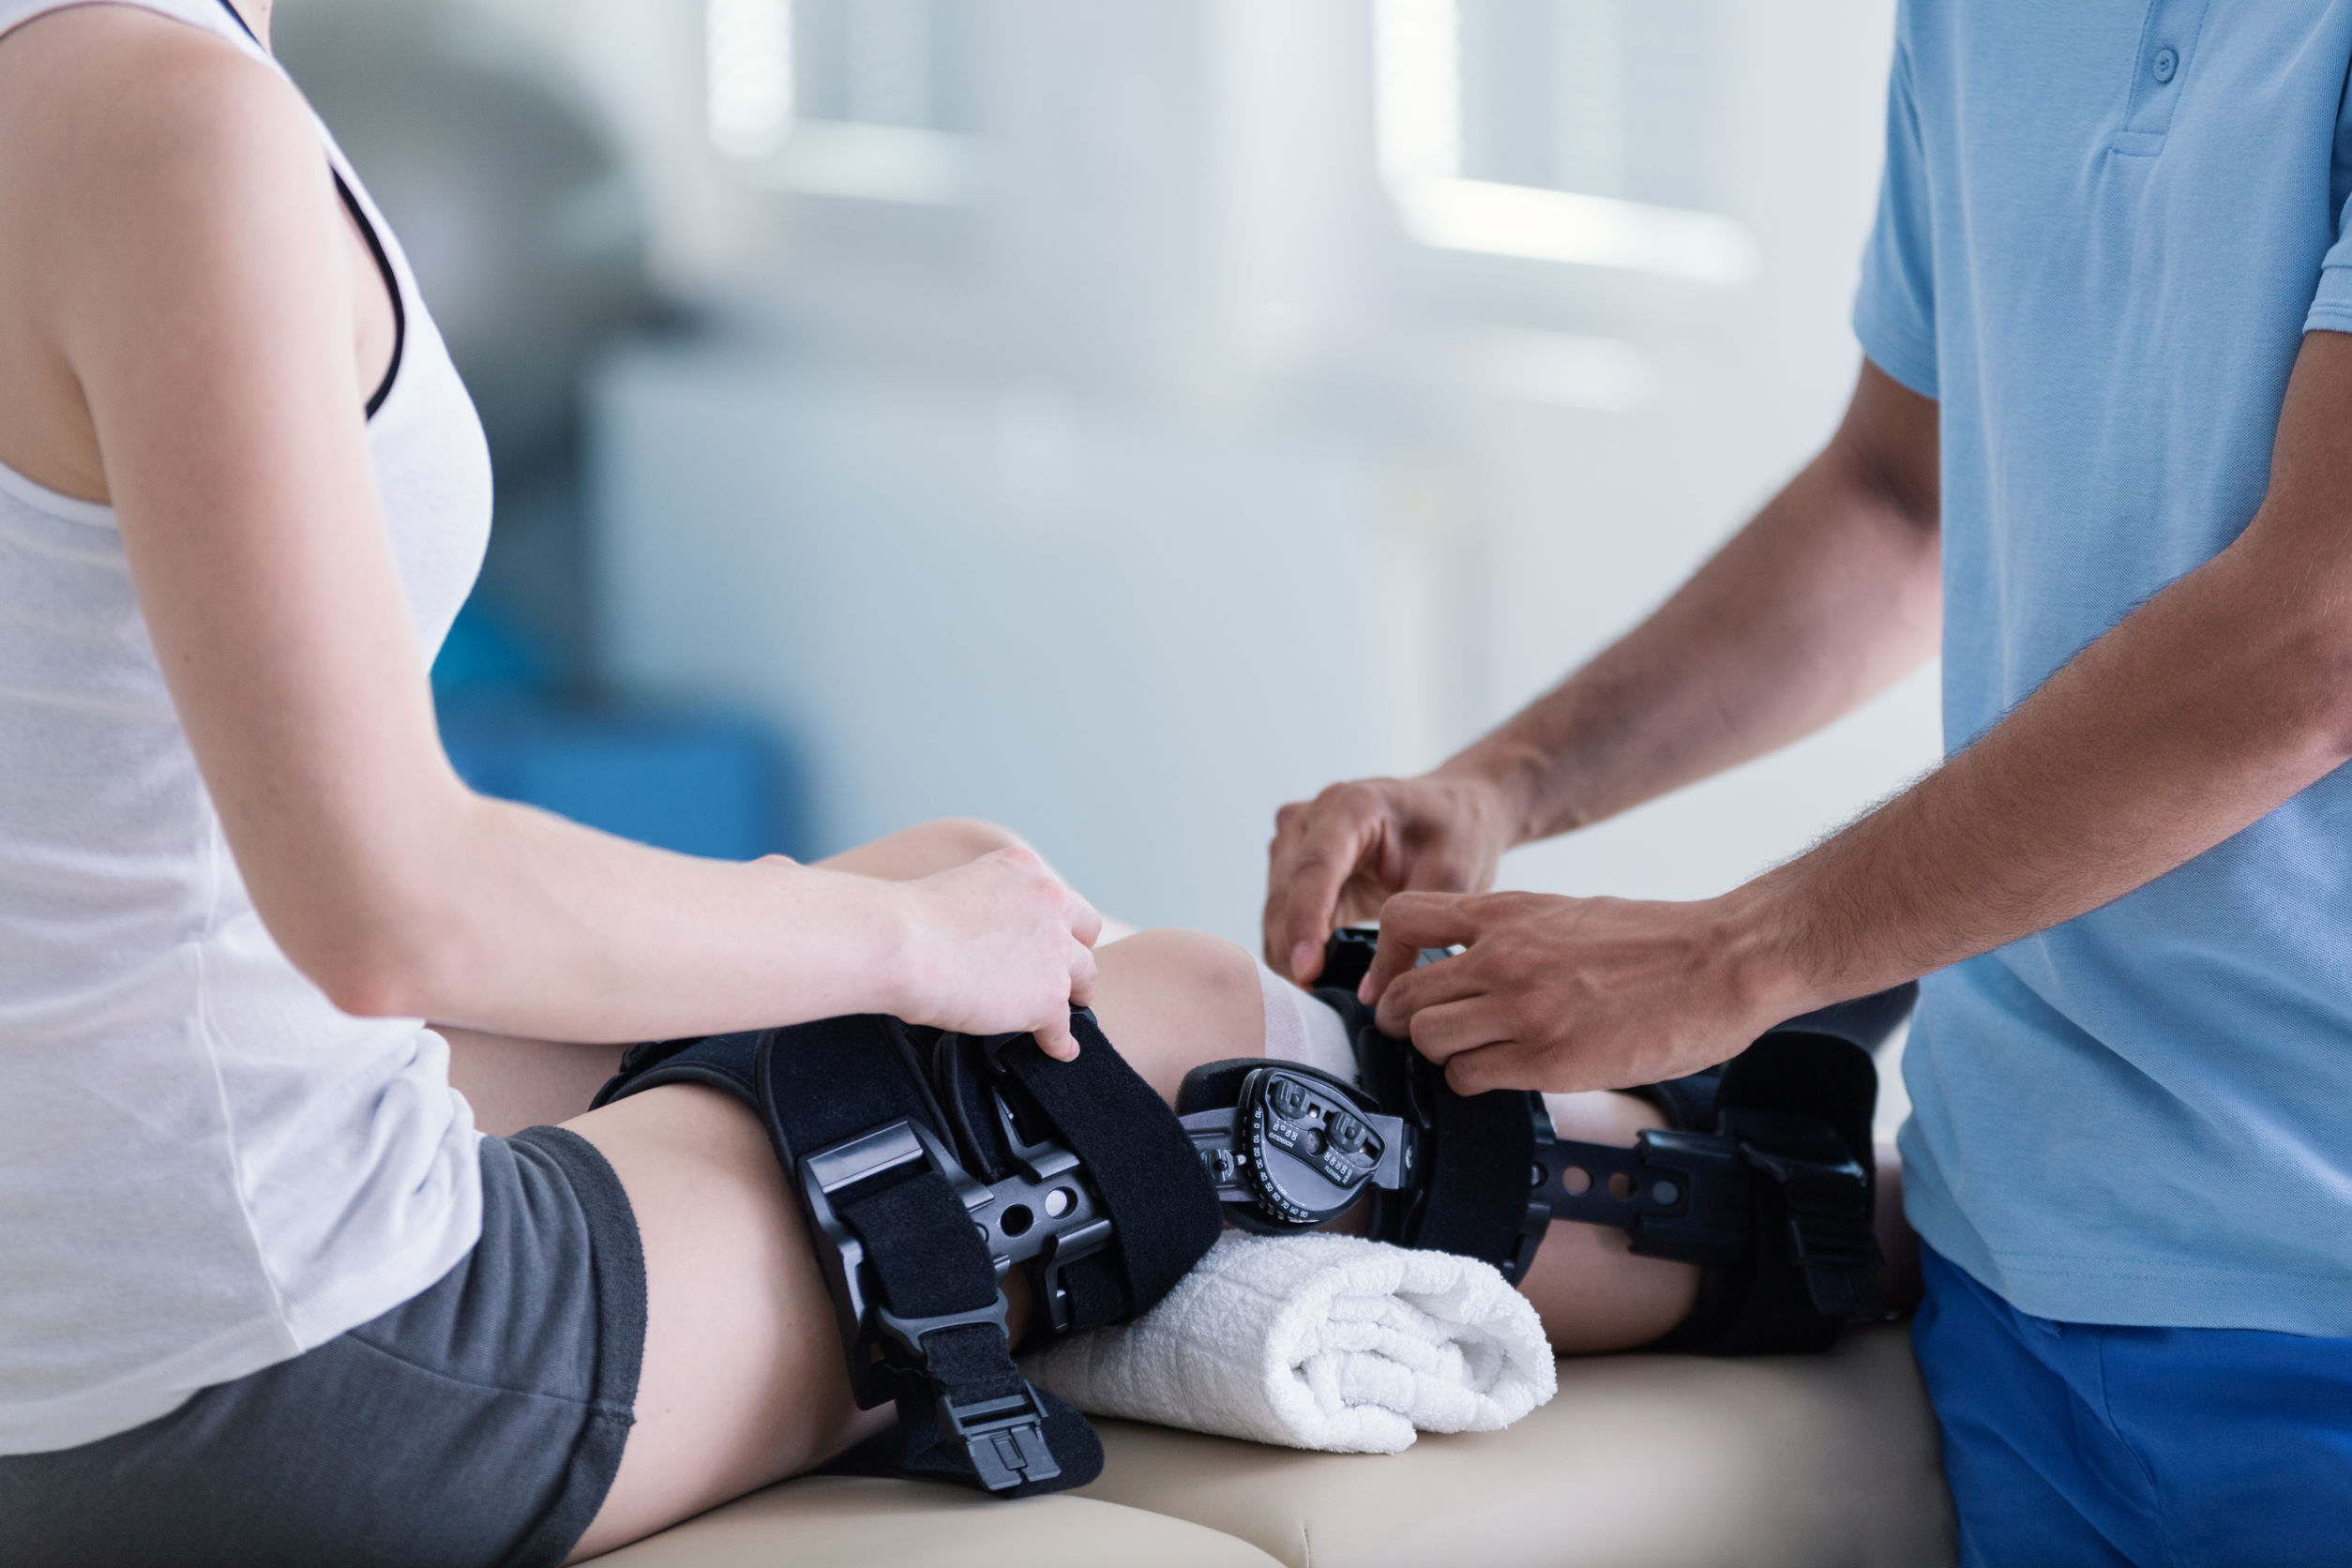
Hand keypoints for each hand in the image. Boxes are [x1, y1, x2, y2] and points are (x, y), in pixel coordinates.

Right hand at [897, 847, 1102, 1060]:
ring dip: (1076, 993)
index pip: (1056, 897)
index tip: (1048, 937)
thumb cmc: (909, 919)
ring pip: (1084, 975)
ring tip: (1069, 1010)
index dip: (1055, 922)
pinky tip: (1058, 1049)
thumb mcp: (959, 886)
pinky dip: (1060, 1041)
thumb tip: (984, 938)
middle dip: (1076, 952)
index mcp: (1025, 869)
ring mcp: (1055, 951)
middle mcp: (1050, 902)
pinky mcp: (1049, 996)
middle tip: (1065, 972)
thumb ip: (987, 905)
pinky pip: (1063, 1025)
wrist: (902, 944)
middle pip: (1085, 930)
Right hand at [1262, 772, 1519, 983]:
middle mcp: (1310, 818)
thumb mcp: (1451, 876)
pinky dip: (1297, 950)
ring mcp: (1295, 840)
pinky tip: (1318, 983)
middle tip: (1317, 1007)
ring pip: (1276, 911)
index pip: (1314, 868)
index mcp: (1350, 806)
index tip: (1307, 971)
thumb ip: (1411, 929)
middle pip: (1285, 894)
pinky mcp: (1292, 865)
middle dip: (1295, 952)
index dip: (1306, 923)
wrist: (1454, 808)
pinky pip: (1283, 917)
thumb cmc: (1457, 832)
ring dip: (1291, 956)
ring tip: (1319, 1002)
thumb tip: (1374, 991)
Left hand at [1358, 888, 1808, 1093]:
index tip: (1397, 983)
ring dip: (1442, 1056)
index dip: (1387, 960)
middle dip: (1406, 1022)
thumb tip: (1464, 962)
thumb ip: (1507, 933)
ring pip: (1428, 1041)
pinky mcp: (1551, 1059)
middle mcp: (1504, 957)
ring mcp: (1524, 1010)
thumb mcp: (1565, 911)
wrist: (1726, 960)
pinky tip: (1503, 1074)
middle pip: (1402, 997)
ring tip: (1474, 1055)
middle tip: (1431, 1033)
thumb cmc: (1657, 939)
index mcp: (1507, 913)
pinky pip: (1468, 1079)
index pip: (1400, 920)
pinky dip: (1474, 1083)